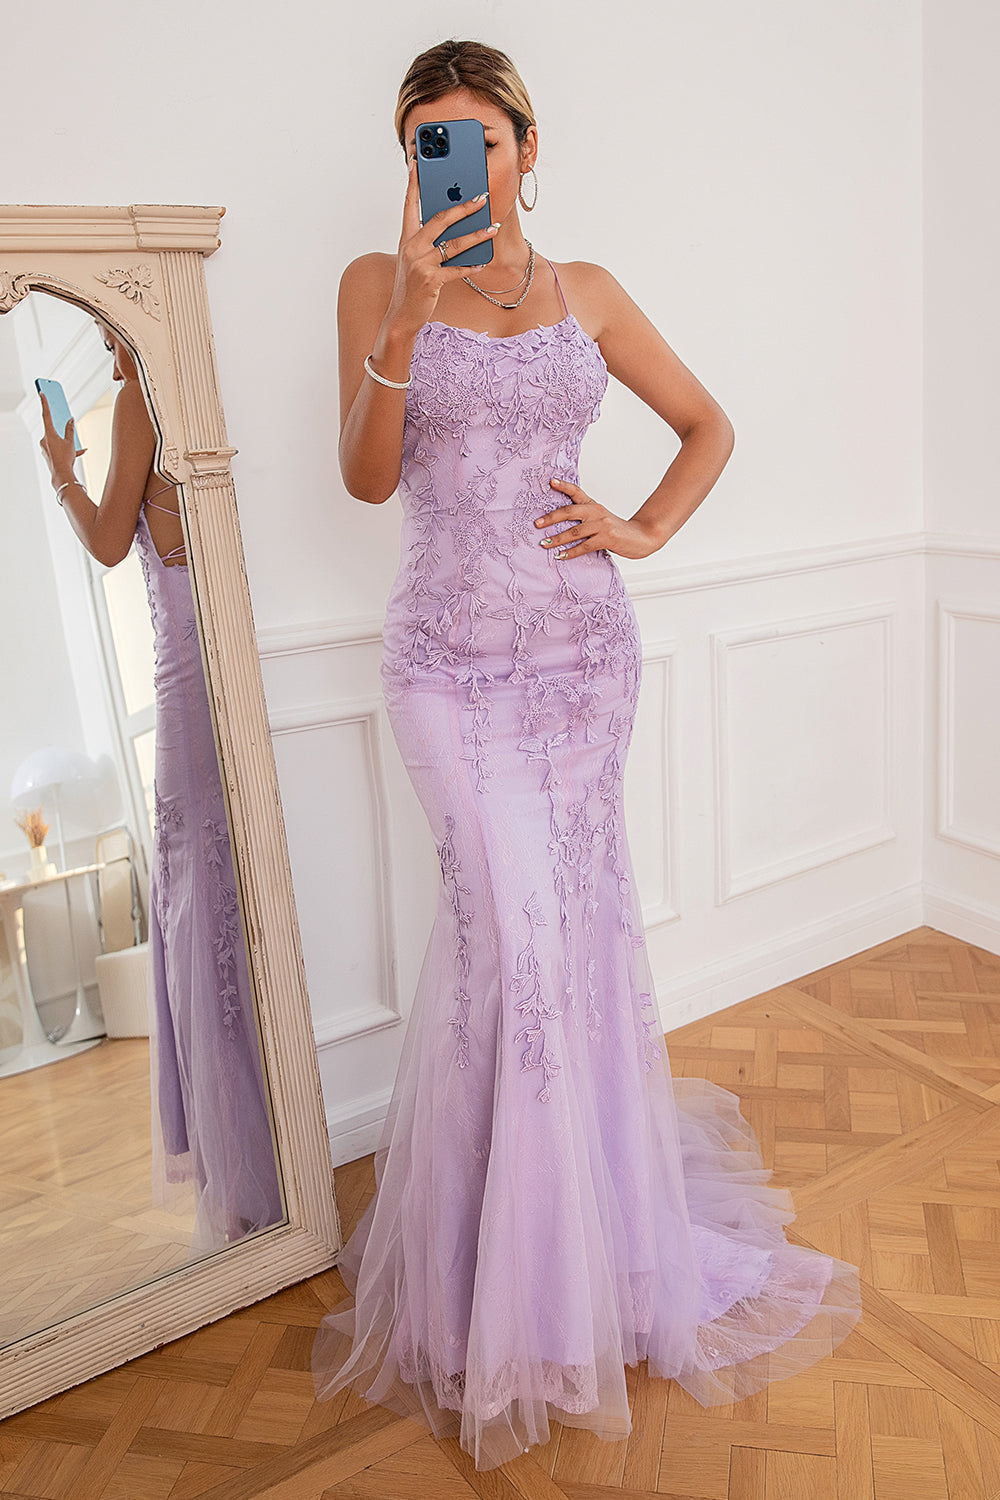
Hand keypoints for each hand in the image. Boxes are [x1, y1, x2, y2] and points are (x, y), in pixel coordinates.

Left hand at [38, 392, 84, 487]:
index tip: (41, 393)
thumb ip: (70, 429)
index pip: (46, 414)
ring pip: (57, 440)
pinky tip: (78, 452)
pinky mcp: (48, 454)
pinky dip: (66, 449)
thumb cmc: (65, 459)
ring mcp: (45, 447)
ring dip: (67, 442)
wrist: (61, 476)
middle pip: (53, 429)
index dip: (44, 403)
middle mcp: (44, 439)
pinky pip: (57, 448)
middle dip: (62, 431)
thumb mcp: (70, 443)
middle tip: (64, 421)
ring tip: (77, 448)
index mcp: (48, 434)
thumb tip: (71, 419)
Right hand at [384, 158, 498, 335]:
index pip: (409, 204)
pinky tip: (482, 261)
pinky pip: (456, 269)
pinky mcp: (430, 280)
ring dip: (477, 235)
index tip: (418, 162)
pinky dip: (471, 265)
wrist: (402, 315)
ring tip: (493, 227)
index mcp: (406, 238)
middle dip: (463, 207)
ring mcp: (420, 264)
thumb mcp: (415, 259)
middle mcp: (411, 247)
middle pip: (440, 219)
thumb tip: (454, 227)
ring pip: (453, 244)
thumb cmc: (411, 285)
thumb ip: (428, 242)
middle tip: (481, 198)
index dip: (414, 183)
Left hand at [535, 479, 664, 560]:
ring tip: (544, 543)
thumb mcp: (602, 520)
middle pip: (569, 511)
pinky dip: (570, 552)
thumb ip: (586, 519)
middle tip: (537, 523)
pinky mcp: (606, 538)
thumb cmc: (619, 531)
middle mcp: (597, 512)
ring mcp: (602, 525)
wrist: (643, 536)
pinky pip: (584, 546)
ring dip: (557, 539)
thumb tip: (562, 526)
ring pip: (574, 532)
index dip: (564, 486)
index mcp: (594, 506)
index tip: (550, 482)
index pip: (577, 492)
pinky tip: (560, 556)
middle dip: (551, 518)